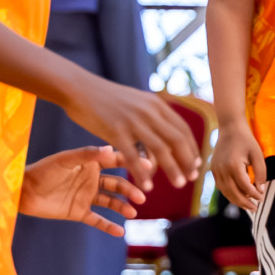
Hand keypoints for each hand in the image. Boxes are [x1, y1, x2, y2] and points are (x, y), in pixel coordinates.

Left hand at [19, 146, 144, 235]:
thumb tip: (111, 149)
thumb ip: (87, 155)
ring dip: (123, 207)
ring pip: (111, 202)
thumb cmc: (42, 171)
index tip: (148, 165)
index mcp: (90, 165)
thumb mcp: (65, 160)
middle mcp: (91, 180)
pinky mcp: (79, 212)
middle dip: (131, 190)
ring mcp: (86, 197)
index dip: (131, 163)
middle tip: (142, 196)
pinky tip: (120, 232)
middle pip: (117, 184)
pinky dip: (109, 226)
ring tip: (132, 213)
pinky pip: (97, 220)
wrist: (22, 192)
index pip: (115, 163)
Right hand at [60, 80, 199, 192]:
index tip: (196, 165)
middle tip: (192, 178)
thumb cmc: (107, 99)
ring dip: (173, 169)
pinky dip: (142, 172)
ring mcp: (133, 121)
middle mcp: (149, 112)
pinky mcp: (115, 130)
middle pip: (177, 140)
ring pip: (161, 149)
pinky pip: (134, 156)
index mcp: (157, 105)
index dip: (192, 149)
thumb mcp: (138, 102)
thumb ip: (153, 116)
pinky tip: (147, 186)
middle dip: (188, 161)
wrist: (78, 88)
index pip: (183, 129)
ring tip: (179, 184)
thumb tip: (168, 134)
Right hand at [211, 119, 266, 210]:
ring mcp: (215, 170)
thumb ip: (260, 174)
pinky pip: (221, 186)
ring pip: (225, 192)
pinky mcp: (213, 170)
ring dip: (236, 200)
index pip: (244, 186)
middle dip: (245, 203)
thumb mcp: (258, 155)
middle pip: (233, 192)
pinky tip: (239, 196)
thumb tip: (260, 190)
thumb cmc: (246, 140)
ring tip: (248, 205)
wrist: (230, 128)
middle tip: (255, 208)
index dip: (254, 194)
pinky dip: (229, 193)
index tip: (262, 197)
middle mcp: (222, 169)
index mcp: (233, 164)